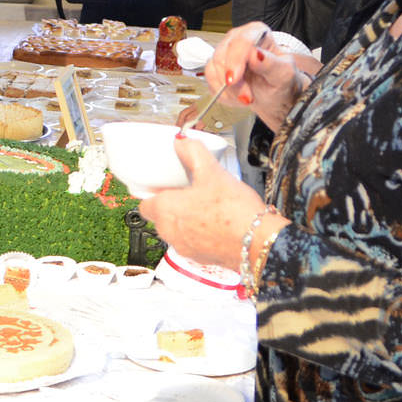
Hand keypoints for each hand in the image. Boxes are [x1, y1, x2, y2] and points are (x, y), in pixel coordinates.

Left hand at [140, 136, 280, 270]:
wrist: (256, 242)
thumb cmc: (232, 211)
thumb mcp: (212, 171)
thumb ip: (193, 152)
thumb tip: (182, 142)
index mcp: (165, 210)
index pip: (145, 204)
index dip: (153, 194)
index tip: (163, 187)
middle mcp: (170, 232)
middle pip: (161, 217)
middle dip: (172, 206)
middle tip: (189, 193)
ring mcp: (185, 248)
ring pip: (177, 231)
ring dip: (187, 221)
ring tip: (206, 208)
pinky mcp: (201, 259)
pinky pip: (194, 244)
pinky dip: (201, 235)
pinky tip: (218, 224)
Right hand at [203, 22, 305, 130]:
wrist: (275, 98)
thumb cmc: (281, 83)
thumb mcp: (284, 74)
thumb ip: (270, 64)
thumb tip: (256, 54)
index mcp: (257, 33)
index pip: (242, 40)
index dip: (236, 60)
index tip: (234, 80)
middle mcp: (238, 39)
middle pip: (222, 54)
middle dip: (232, 80)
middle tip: (246, 97)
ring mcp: (225, 53)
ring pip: (213, 68)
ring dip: (228, 89)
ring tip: (246, 98)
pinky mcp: (217, 68)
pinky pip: (210, 80)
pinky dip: (223, 93)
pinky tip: (237, 97)